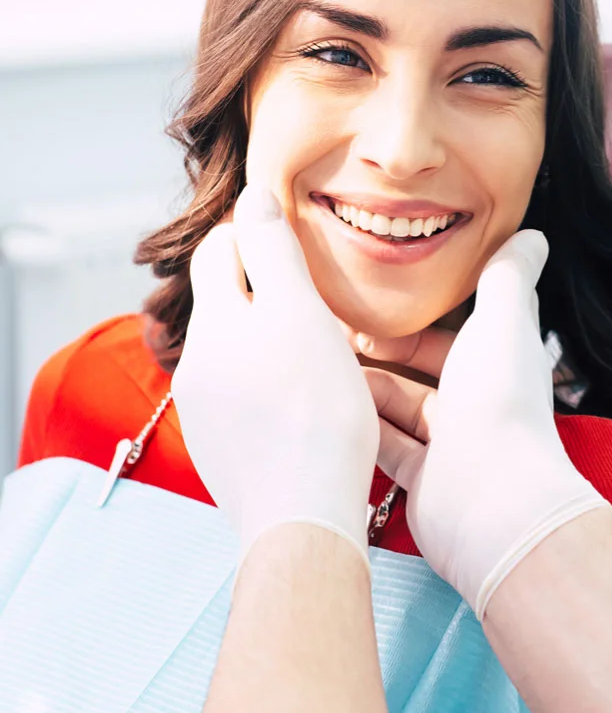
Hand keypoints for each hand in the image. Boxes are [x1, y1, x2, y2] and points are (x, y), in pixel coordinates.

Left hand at [172, 186, 378, 567]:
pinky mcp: (222, 451)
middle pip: (224, 304)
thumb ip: (274, 251)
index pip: (216, 253)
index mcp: (213, 326)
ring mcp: (205, 413)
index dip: (251, 237)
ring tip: (314, 356)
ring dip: (266, 341)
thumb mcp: (300, 312)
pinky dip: (267, 386)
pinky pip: (240, 398)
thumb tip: (252, 199)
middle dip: (260, 290)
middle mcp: (197, 367)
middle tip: (312, 298)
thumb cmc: (314, 409)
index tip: (290, 245)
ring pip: (234, 353)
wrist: (304, 513)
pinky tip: (301, 405)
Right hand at [359, 230, 608, 617]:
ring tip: (322, 370)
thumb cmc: (498, 400)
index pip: (454, 332)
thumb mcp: (502, 320)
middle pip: (419, 370)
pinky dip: (363, 429)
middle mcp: (476, 402)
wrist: (493, 500)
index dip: (415, 319)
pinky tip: (330, 411)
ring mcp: (451, 445)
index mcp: (497, 362)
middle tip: (334, 337)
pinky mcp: (425, 480)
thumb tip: (533, 235)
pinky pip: (387, 447)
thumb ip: (508, 275)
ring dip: (365, 389)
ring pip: (398, 407)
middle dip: (380, 353)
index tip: (370, 305)